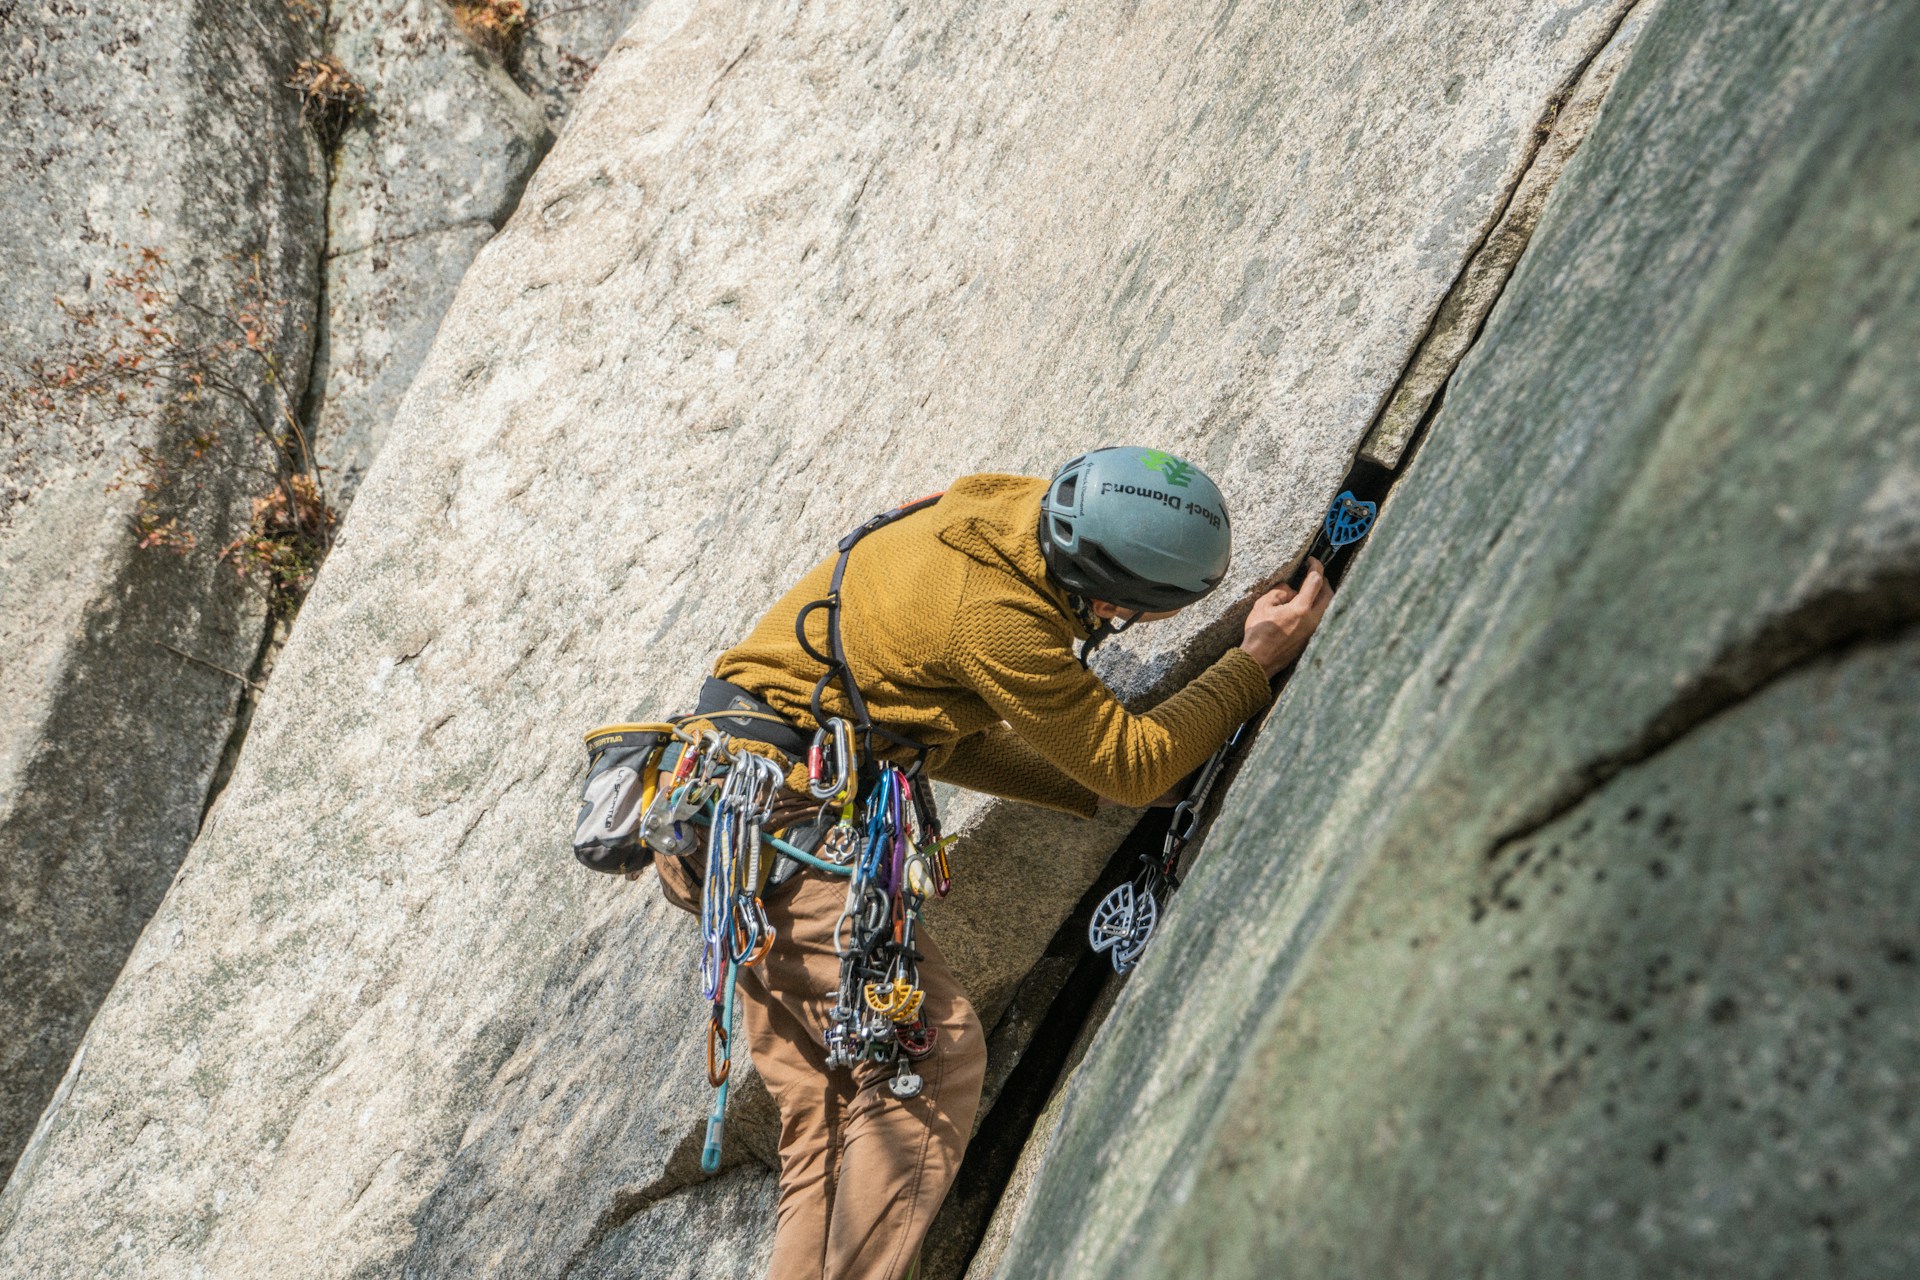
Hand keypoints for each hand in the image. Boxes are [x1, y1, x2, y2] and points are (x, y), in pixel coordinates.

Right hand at [1239, 557, 1332, 677]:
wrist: (1259, 660)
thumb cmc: (1258, 633)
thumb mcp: (1263, 605)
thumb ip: (1279, 592)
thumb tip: (1289, 590)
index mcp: (1301, 609)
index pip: (1316, 581)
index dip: (1316, 567)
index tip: (1312, 560)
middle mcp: (1313, 620)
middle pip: (1328, 594)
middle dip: (1322, 581)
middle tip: (1312, 574)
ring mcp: (1313, 631)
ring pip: (1326, 607)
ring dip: (1320, 596)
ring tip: (1307, 590)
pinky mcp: (1310, 638)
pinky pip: (1320, 618)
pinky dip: (1316, 608)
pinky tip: (1302, 607)